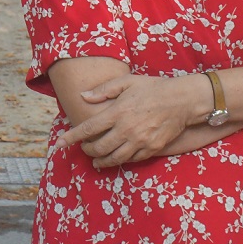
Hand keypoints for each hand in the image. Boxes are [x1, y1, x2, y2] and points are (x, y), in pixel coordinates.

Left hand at [57, 74, 201, 167]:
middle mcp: (126, 129)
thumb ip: (104, 89)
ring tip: (96, 160)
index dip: (71, 138)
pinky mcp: (152, 149)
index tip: (60, 144)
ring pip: (114, 158)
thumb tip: (83, 96)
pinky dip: (120, 161)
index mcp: (117, 112)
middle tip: (84, 148)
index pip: (88, 129)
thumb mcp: (126, 82)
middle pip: (99, 148)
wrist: (182, 100)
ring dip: (101, 161)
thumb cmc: (153, 88)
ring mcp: (140, 142)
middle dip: (87, 150)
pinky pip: (132, 160)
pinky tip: (116, 159)